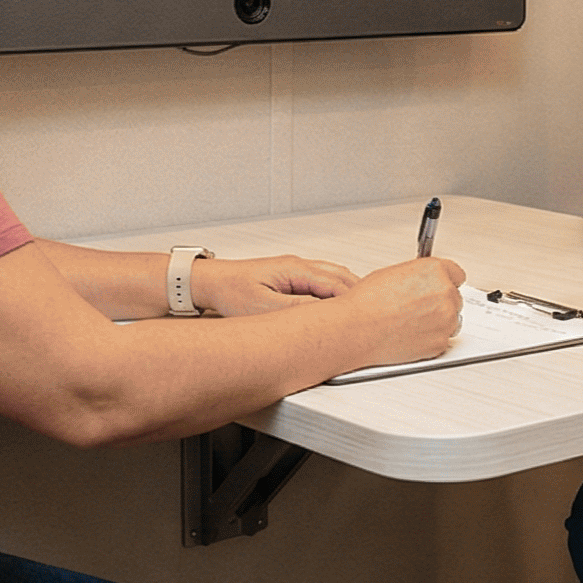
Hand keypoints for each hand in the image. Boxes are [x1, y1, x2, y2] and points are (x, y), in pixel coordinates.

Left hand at [191, 253, 360, 316]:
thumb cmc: (230, 291)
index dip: (354, 301)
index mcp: (296, 270)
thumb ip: (296, 310)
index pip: (337, 285)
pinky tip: (336, 307)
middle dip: (358, 295)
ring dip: (347, 294)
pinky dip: (336, 293)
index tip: (368, 315)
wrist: (210, 282)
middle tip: (372, 315)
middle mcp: (300, 266)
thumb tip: (323, 316)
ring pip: (334, 278)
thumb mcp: (263, 307)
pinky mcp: (292, 277)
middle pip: (342, 277)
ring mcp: (297, 270)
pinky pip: (323, 282)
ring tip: (358, 313)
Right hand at [345, 255, 466, 363]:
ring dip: (438, 321)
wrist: (356, 328)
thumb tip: (424, 281)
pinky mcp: (440, 342)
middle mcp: (445, 293)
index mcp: (435, 271)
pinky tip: (410, 334)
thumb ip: (419, 276)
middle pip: (454, 298)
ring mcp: (446, 319)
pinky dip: (430, 339)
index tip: (440, 287)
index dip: (445, 281)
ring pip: (452, 320)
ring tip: (411, 322)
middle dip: (439, 303)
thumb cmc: (367, 302)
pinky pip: (443, 339)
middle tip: (417, 308)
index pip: (457, 274)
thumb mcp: (395, 273)